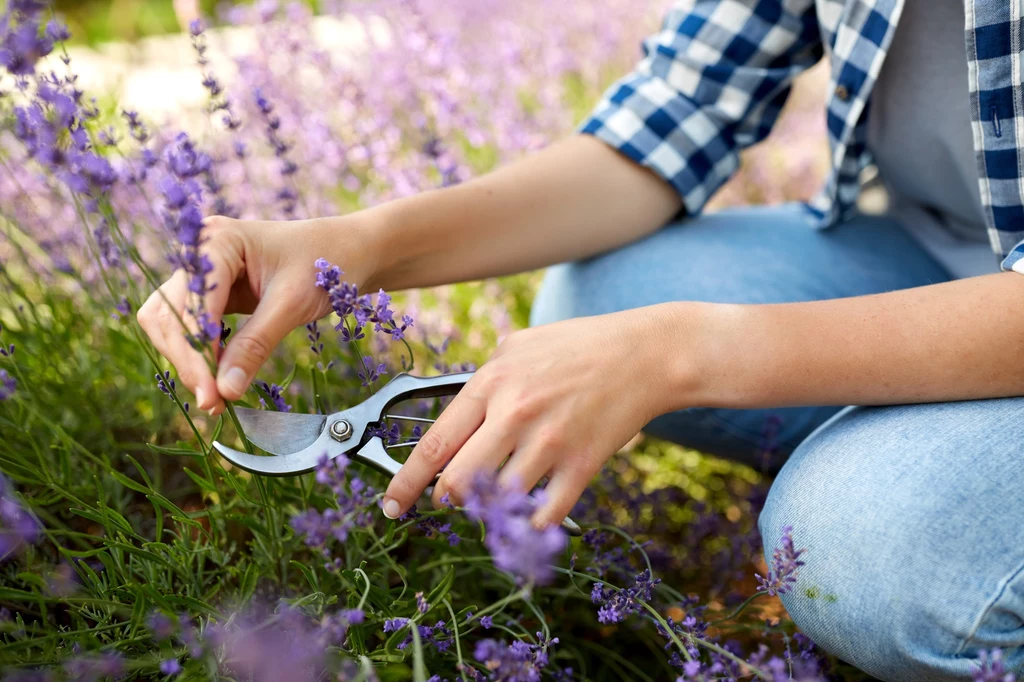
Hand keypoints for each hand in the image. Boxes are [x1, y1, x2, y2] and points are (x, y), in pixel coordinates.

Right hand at [137, 215, 376, 414]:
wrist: (350, 251)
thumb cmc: (327, 264)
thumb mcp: (292, 304)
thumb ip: (255, 345)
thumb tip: (225, 391)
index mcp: (217, 241)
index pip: (191, 304)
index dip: (196, 352)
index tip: (211, 394)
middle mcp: (200, 253)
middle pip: (170, 316)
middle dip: (188, 361)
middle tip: (212, 403)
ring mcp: (203, 273)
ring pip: (173, 325)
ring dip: (189, 362)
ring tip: (216, 398)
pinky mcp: (213, 294)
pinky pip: (193, 328)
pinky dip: (202, 355)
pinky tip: (220, 380)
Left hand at [381, 308, 673, 527]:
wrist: (646, 354)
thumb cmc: (580, 346)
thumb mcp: (520, 344)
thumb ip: (484, 379)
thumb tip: (455, 415)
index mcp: (492, 383)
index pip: (435, 444)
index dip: (405, 482)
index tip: (391, 506)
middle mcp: (514, 414)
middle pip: (458, 482)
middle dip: (448, 498)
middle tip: (453, 497)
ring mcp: (549, 442)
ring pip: (498, 502)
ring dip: (492, 510)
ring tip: (500, 496)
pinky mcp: (582, 465)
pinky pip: (544, 515)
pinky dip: (532, 523)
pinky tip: (533, 512)